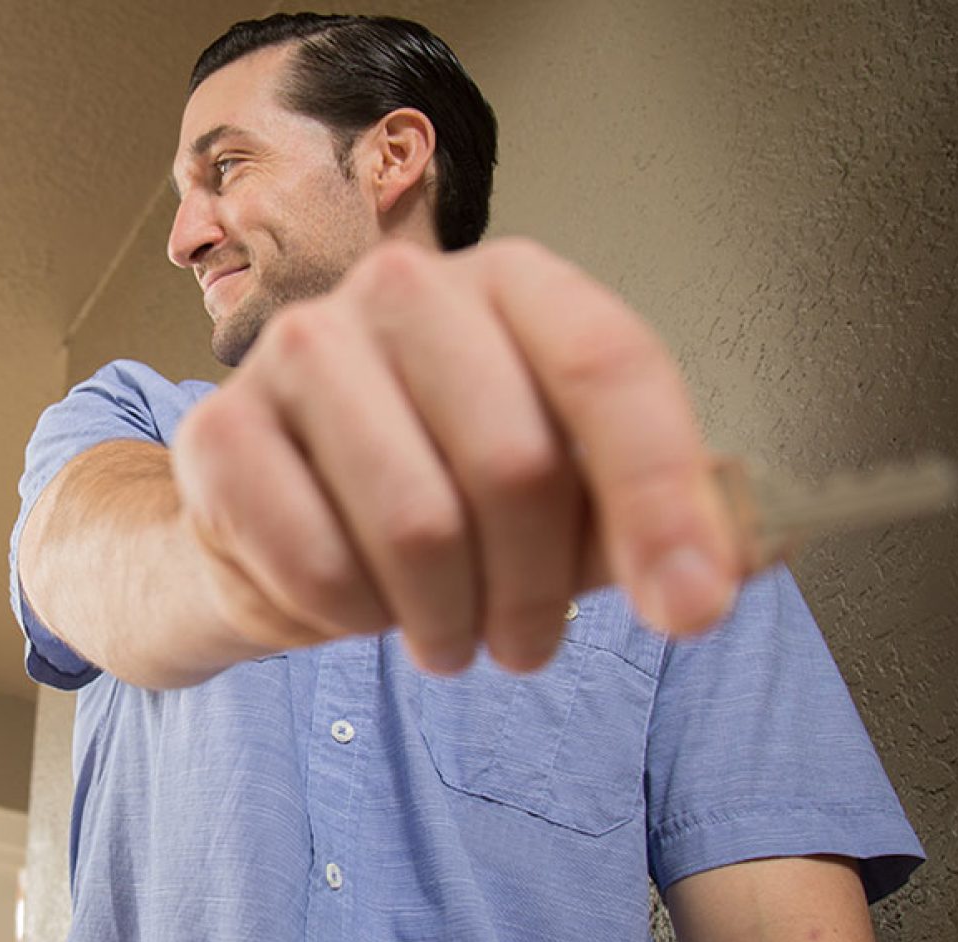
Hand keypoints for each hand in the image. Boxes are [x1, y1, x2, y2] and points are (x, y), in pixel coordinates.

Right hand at [170, 237, 737, 672]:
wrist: (269, 522)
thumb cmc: (434, 493)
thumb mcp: (561, 503)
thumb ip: (648, 520)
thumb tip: (738, 561)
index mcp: (510, 281)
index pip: (608, 366)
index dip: (662, 499)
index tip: (693, 609)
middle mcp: (403, 288)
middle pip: (516, 461)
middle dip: (537, 591)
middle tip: (526, 644)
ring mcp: (301, 348)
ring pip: (419, 524)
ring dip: (447, 620)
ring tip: (447, 636)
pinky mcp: (219, 429)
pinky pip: (319, 564)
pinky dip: (355, 619)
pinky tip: (358, 603)